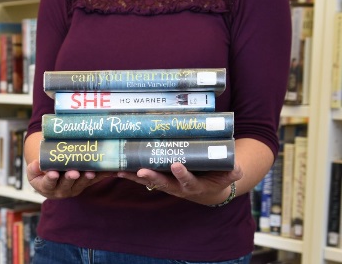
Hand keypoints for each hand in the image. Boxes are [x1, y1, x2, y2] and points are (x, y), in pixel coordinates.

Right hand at [26, 159, 113, 198]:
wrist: (51, 181)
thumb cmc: (41, 174)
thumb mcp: (34, 172)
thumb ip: (34, 169)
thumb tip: (36, 164)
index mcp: (47, 187)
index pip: (48, 183)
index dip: (50, 178)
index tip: (53, 173)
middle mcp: (61, 190)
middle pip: (66, 184)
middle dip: (70, 178)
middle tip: (74, 172)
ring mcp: (75, 188)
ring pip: (81, 183)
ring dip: (87, 177)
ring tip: (91, 172)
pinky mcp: (85, 184)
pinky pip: (94, 180)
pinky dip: (102, 175)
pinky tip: (111, 171)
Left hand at [117, 162, 242, 205]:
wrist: (208, 189)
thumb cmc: (218, 178)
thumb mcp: (228, 176)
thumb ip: (232, 171)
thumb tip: (236, 167)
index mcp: (194, 185)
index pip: (188, 180)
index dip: (182, 174)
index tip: (176, 165)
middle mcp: (177, 187)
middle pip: (163, 183)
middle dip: (152, 177)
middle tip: (141, 170)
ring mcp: (167, 184)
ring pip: (149, 181)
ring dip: (135, 176)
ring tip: (121, 171)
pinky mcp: (159, 180)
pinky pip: (143, 178)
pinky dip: (131, 174)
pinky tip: (118, 169)